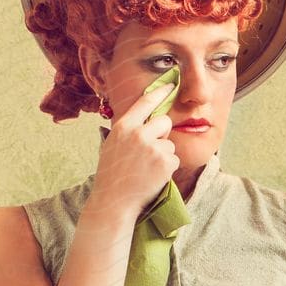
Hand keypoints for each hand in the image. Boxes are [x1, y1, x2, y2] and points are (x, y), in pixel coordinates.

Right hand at [89, 72, 179, 220]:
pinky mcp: (165, 163)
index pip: (145, 102)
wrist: (114, 201)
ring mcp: (152, 148)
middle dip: (162, 134)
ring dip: (163, 156)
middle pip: (164, 122)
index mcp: (123, 127)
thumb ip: (128, 130)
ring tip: (146, 169)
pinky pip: (174, 159)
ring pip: (170, 144)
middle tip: (150, 151)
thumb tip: (145, 117)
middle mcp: (138, 134)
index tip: (171, 84)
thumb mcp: (113, 145)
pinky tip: (152, 177)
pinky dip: (167, 169)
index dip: (160, 92)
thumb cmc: (112, 175)